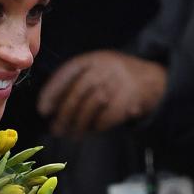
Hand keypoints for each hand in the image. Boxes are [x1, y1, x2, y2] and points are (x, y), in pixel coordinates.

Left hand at [36, 50, 166, 137]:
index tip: (43, 110)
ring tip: (69, 134)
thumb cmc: (114, 77)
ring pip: (89, 108)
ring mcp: (117, 85)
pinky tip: (88, 131)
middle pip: (77, 93)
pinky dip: (94, 128)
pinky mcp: (127, 102)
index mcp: (93, 59)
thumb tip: (50, 107)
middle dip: (63, 114)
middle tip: (55, 129)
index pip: (66, 74)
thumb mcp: (97, 67)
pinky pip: (104, 119)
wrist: (151, 79)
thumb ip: (76, 81)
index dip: (51, 93)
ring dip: (76, 125)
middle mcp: (104, 69)